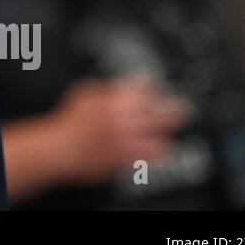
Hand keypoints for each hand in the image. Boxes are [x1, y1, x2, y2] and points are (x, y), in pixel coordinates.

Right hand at [54, 75, 188, 184]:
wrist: (60, 150)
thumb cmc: (68, 123)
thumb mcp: (84, 92)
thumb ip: (107, 88)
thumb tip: (122, 86)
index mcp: (115, 100)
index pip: (145, 88)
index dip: (154, 85)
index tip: (157, 85)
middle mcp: (126, 120)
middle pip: (163, 112)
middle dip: (175, 107)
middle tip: (184, 105)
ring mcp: (129, 142)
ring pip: (162, 135)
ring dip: (167, 130)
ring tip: (171, 126)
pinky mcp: (129, 159)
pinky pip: (153, 156)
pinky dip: (159, 149)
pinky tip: (161, 145)